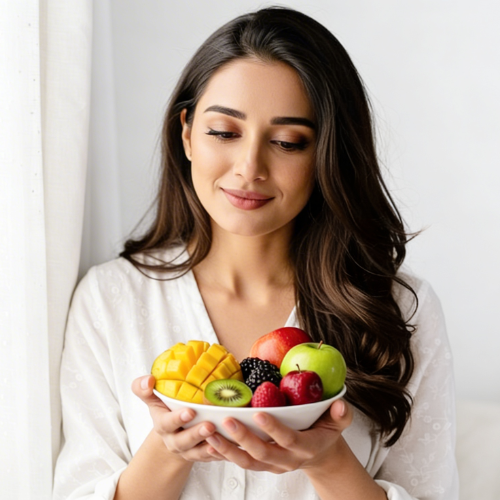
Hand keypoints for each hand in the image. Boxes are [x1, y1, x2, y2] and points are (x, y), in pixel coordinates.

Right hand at [132, 375, 224, 462]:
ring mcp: (189, 450)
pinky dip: (221, 454)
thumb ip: (144, 388)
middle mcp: (174, 440)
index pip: (167, 423)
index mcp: (163, 425)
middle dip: (196, 434)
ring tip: (221, 436)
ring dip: (210, 445)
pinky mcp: (202, 456)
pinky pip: (211, 458)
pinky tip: (230, 447)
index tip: (189, 411)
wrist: (172, 434)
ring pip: (198, 452)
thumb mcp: (153, 399)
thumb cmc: (165, 411)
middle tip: (209, 425)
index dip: (177, 419)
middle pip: (184, 441)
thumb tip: (148, 380)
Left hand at [203, 398, 351, 472]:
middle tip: (227, 420)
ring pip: (248, 462)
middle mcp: (288, 460)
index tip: (258, 412)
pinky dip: (225, 454)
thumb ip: (342, 414)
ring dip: (228, 449)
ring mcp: (274, 465)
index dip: (274, 428)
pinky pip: (242, 463)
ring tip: (210, 434)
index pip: (289, 439)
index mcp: (307, 447)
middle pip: (263, 453)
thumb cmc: (326, 432)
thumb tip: (340, 404)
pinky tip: (210, 443)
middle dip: (244, 438)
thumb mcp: (339, 422)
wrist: (321, 455)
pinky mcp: (263, 465)